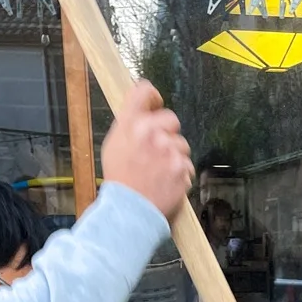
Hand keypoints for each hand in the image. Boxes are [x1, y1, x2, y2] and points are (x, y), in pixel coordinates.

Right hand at [101, 81, 192, 217]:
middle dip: (168, 133)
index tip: (155, 103)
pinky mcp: (182, 168)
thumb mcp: (114, 144)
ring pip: (181, 145)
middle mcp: (151, 133)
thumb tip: (143, 110)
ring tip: (161, 171)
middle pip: (172, 119)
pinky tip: (168, 182)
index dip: (152, 96)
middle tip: (159, 150)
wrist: (130, 210)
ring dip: (175, 155)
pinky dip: (180, 174)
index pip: (144, 91)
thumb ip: (129, 123)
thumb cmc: (120, 178)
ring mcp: (169, 151)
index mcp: (131, 123)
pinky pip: (187, 165)